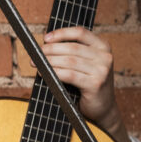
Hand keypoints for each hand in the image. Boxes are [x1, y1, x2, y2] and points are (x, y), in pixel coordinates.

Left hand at [42, 27, 129, 141]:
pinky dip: (54, 73)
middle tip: (36, 54)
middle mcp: (105, 56)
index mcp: (103, 47)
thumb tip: (45, 46)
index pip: (80, 32)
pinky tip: (43, 74)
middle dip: (50, 49)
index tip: (45, 38)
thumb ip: (72, 54)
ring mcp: (102, 70)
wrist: (102, 109)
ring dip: (49, 61)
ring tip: (36, 64)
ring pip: (69, 60)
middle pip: (72, 47)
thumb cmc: (87, 85)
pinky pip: (69, 75)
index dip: (61, 33)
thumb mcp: (84, 65)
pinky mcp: (96, 83)